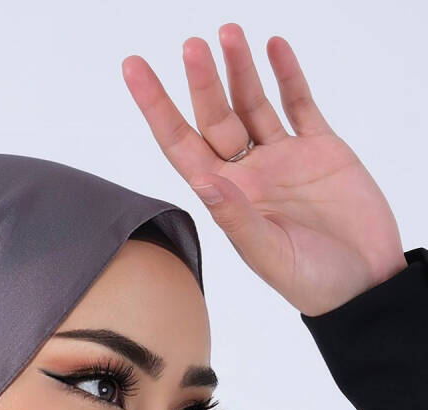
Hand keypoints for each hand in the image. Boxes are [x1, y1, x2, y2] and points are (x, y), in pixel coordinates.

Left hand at [122, 24, 407, 316]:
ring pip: (253, 103)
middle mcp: (250, 175)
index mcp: (229, 199)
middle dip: (203, 81)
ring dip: (240, 69)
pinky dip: (287, 75)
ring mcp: (284, 159)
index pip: (182, 145)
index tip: (135, 70)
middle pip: (216, 117)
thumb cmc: (314, 283)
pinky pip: (299, 104)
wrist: (367, 284)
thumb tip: (205, 182)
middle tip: (192, 45)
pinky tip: (273, 47)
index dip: (157, 107)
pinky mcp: (321, 149)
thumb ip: (238, 219)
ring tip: (228, 33)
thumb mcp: (270, 256)